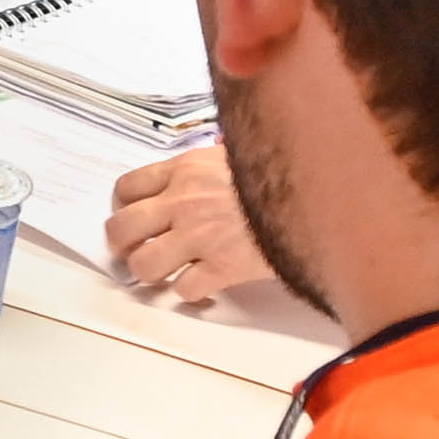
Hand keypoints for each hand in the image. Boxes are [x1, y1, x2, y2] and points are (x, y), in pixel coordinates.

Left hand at [100, 143, 292, 313]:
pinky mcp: (223, 268)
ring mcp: (200, 237)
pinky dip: (190, 292)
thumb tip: (216, 146)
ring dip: (151, 272)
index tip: (131, 216)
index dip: (122, 206)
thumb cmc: (283, 170)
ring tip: (166, 271)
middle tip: (134, 251)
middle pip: (122, 228)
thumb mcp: (242, 149)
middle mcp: (183, 202)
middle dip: (121, 244)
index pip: (127, 187)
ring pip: (144, 265)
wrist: (317, 195)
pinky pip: (185, 290)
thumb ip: (215, 157)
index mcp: (185, 169)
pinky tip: (202, 285)